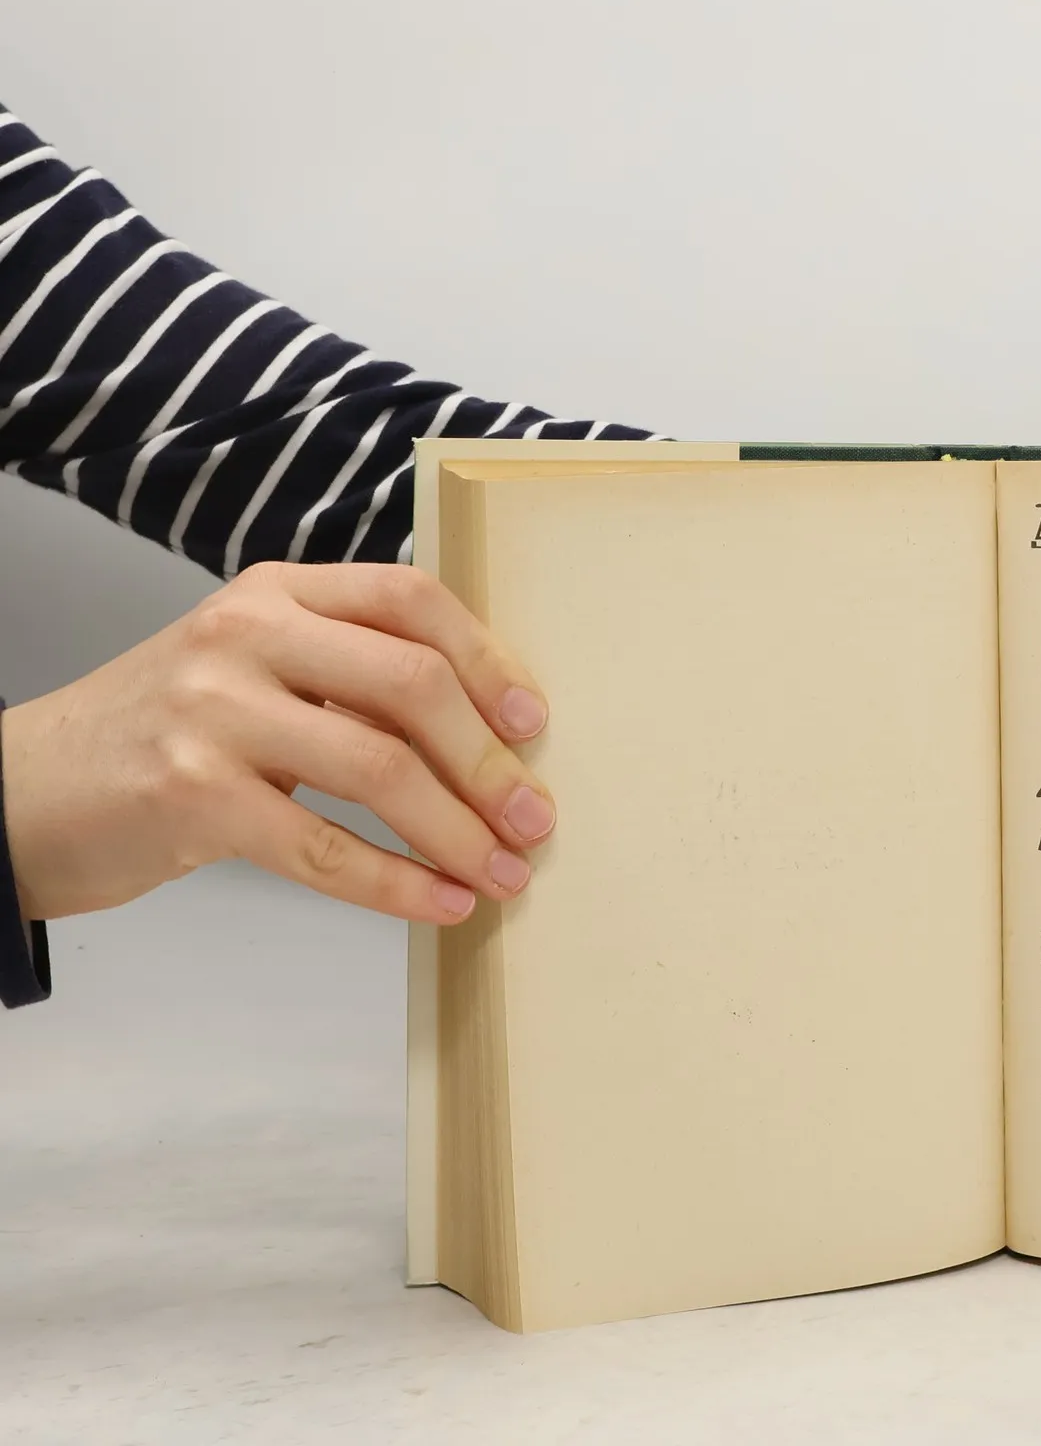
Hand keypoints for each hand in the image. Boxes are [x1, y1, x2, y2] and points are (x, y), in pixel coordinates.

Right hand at [1, 563, 555, 922]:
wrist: (18, 793)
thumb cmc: (164, 732)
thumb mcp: (252, 667)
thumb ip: (346, 673)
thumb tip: (486, 731)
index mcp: (278, 591)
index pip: (411, 600)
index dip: (488, 660)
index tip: (533, 722)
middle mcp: (248, 634)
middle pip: (412, 684)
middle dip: (489, 761)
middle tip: (534, 818)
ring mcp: (215, 711)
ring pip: (380, 769)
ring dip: (458, 829)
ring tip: (503, 872)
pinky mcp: (191, 793)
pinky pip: (323, 847)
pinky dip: (395, 883)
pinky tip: (440, 904)